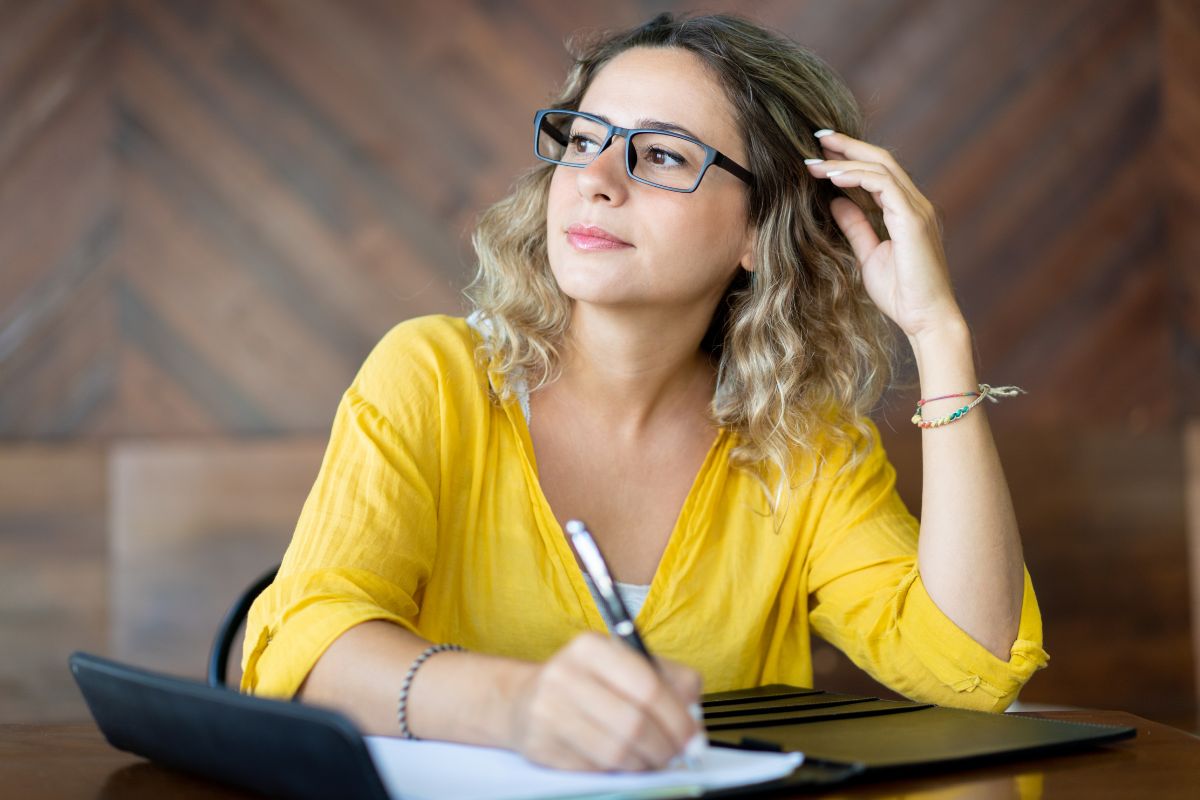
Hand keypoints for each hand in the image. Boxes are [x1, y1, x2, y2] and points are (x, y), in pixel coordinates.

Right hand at [507, 631, 702, 770]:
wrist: (525, 700)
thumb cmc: (586, 683)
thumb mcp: (624, 665)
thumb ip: (667, 679)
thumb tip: (693, 712)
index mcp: (591, 647)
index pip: (647, 686)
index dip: (677, 717)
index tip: (693, 736)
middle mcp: (565, 674)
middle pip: (633, 723)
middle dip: (665, 746)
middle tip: (677, 754)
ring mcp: (548, 710)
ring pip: (615, 751)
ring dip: (644, 763)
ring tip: (652, 759)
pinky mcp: (541, 745)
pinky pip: (594, 767)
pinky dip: (618, 770)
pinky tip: (623, 761)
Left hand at [806, 131, 964, 340]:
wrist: (926, 319)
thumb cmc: (901, 294)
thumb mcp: (868, 255)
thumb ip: (855, 227)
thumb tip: (835, 202)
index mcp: (906, 211)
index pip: (878, 171)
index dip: (850, 157)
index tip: (820, 152)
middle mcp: (915, 204)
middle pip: (880, 159)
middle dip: (847, 146)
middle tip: (815, 136)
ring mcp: (917, 210)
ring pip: (880, 167)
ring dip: (845, 160)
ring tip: (814, 160)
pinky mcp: (913, 220)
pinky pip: (883, 185)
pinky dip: (856, 176)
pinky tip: (833, 177)